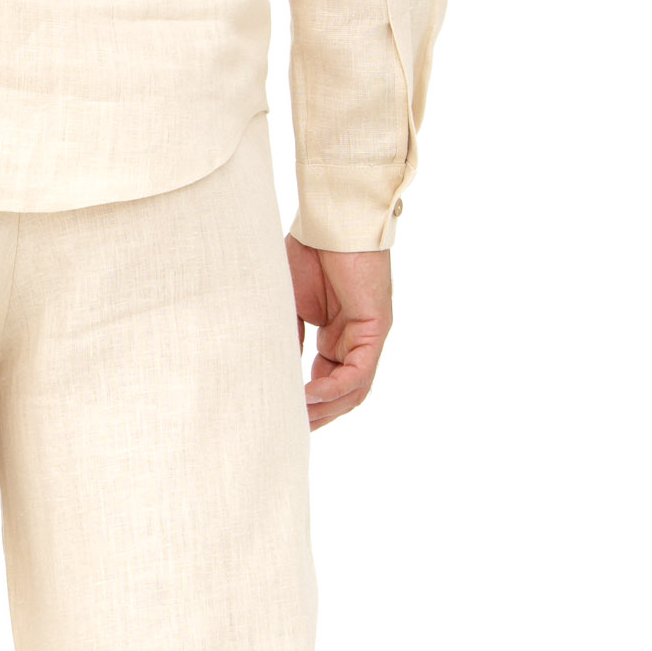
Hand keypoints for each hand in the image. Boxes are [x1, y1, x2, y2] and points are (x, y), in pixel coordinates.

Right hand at [286, 239, 392, 430]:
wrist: (330, 219)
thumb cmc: (308, 252)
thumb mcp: (287, 306)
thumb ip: (287, 341)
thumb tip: (275, 374)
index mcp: (337, 336)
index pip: (327, 384)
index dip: (307, 407)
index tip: (282, 421)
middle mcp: (356, 340)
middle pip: (342, 396)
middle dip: (316, 417)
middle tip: (288, 431)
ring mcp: (368, 336)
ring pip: (353, 391)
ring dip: (325, 410)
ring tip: (297, 419)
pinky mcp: (376, 327)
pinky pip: (358, 373)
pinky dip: (334, 389)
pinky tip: (308, 396)